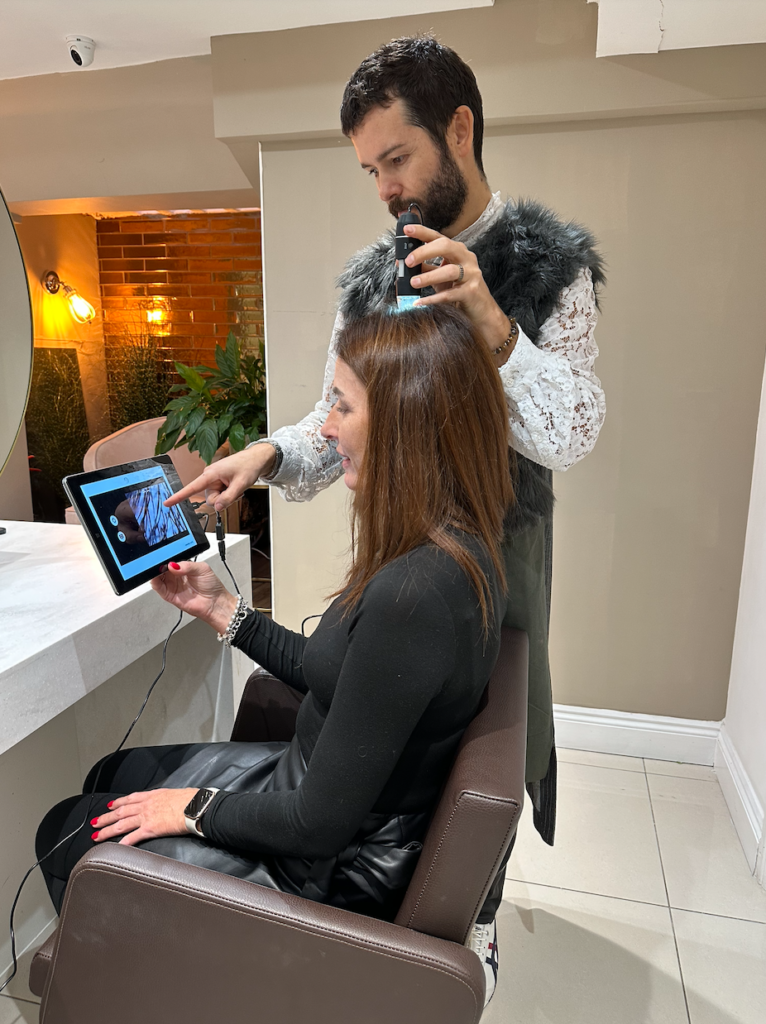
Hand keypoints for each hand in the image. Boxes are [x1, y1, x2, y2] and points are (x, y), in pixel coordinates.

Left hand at [91, 789, 198, 846]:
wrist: (196, 805)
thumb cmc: (192, 800)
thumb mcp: (177, 794)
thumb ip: (169, 799)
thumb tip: (171, 802)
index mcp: (154, 795)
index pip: (131, 798)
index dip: (119, 802)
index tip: (110, 805)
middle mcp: (147, 805)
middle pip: (121, 811)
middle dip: (106, 817)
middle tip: (95, 822)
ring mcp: (147, 817)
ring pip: (121, 824)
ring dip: (107, 830)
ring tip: (96, 836)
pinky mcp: (150, 829)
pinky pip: (133, 837)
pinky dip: (122, 842)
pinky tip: (114, 847)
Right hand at [151, 560, 237, 632]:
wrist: (215, 602)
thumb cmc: (212, 586)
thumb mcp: (202, 569)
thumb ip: (187, 565)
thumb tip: (173, 565)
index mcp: (183, 567)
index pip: (170, 560)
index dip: (165, 557)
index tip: (162, 554)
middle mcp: (176, 575)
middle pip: (161, 568)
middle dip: (158, 563)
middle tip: (157, 561)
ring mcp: (172, 585)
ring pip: (157, 577)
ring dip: (154, 572)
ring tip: (157, 568)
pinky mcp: (169, 595)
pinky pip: (158, 588)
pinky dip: (154, 582)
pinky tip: (155, 577)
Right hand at [165, 444, 276, 511]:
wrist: (255, 459)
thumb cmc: (248, 466)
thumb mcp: (240, 485)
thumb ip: (228, 498)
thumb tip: (217, 507)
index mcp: (211, 474)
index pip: (192, 487)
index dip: (179, 496)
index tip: (167, 502)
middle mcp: (209, 476)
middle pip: (210, 498)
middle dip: (222, 499)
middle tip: (235, 490)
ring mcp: (213, 479)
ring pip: (215, 498)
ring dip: (227, 496)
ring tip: (236, 486)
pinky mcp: (217, 481)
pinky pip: (220, 494)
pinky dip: (228, 494)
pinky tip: (235, 486)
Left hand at [403, 223, 513, 361]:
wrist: (481, 312)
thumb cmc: (459, 292)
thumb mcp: (440, 277)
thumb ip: (425, 268)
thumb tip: (402, 264)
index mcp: (457, 251)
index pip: (438, 237)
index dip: (422, 232)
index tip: (407, 229)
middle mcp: (466, 258)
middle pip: (445, 246)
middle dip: (424, 252)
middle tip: (408, 261)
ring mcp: (471, 274)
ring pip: (449, 271)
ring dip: (428, 276)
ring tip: (413, 283)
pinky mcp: (472, 292)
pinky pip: (450, 294)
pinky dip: (434, 299)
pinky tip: (420, 303)